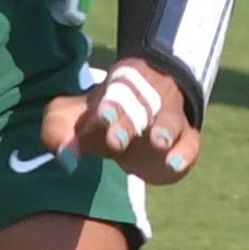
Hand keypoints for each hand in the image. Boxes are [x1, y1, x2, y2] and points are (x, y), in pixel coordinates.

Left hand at [41, 60, 201, 182]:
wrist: (133, 119)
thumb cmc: (94, 118)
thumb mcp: (68, 117)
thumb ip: (57, 131)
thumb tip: (64, 157)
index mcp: (117, 86)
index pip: (116, 90)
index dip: (110, 104)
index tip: (102, 116)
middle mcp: (147, 98)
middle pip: (141, 106)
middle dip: (129, 122)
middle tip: (115, 140)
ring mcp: (169, 118)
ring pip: (170, 119)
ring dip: (165, 129)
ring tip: (158, 142)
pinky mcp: (184, 141)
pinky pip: (191, 143)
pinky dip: (185, 152)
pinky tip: (174, 163)